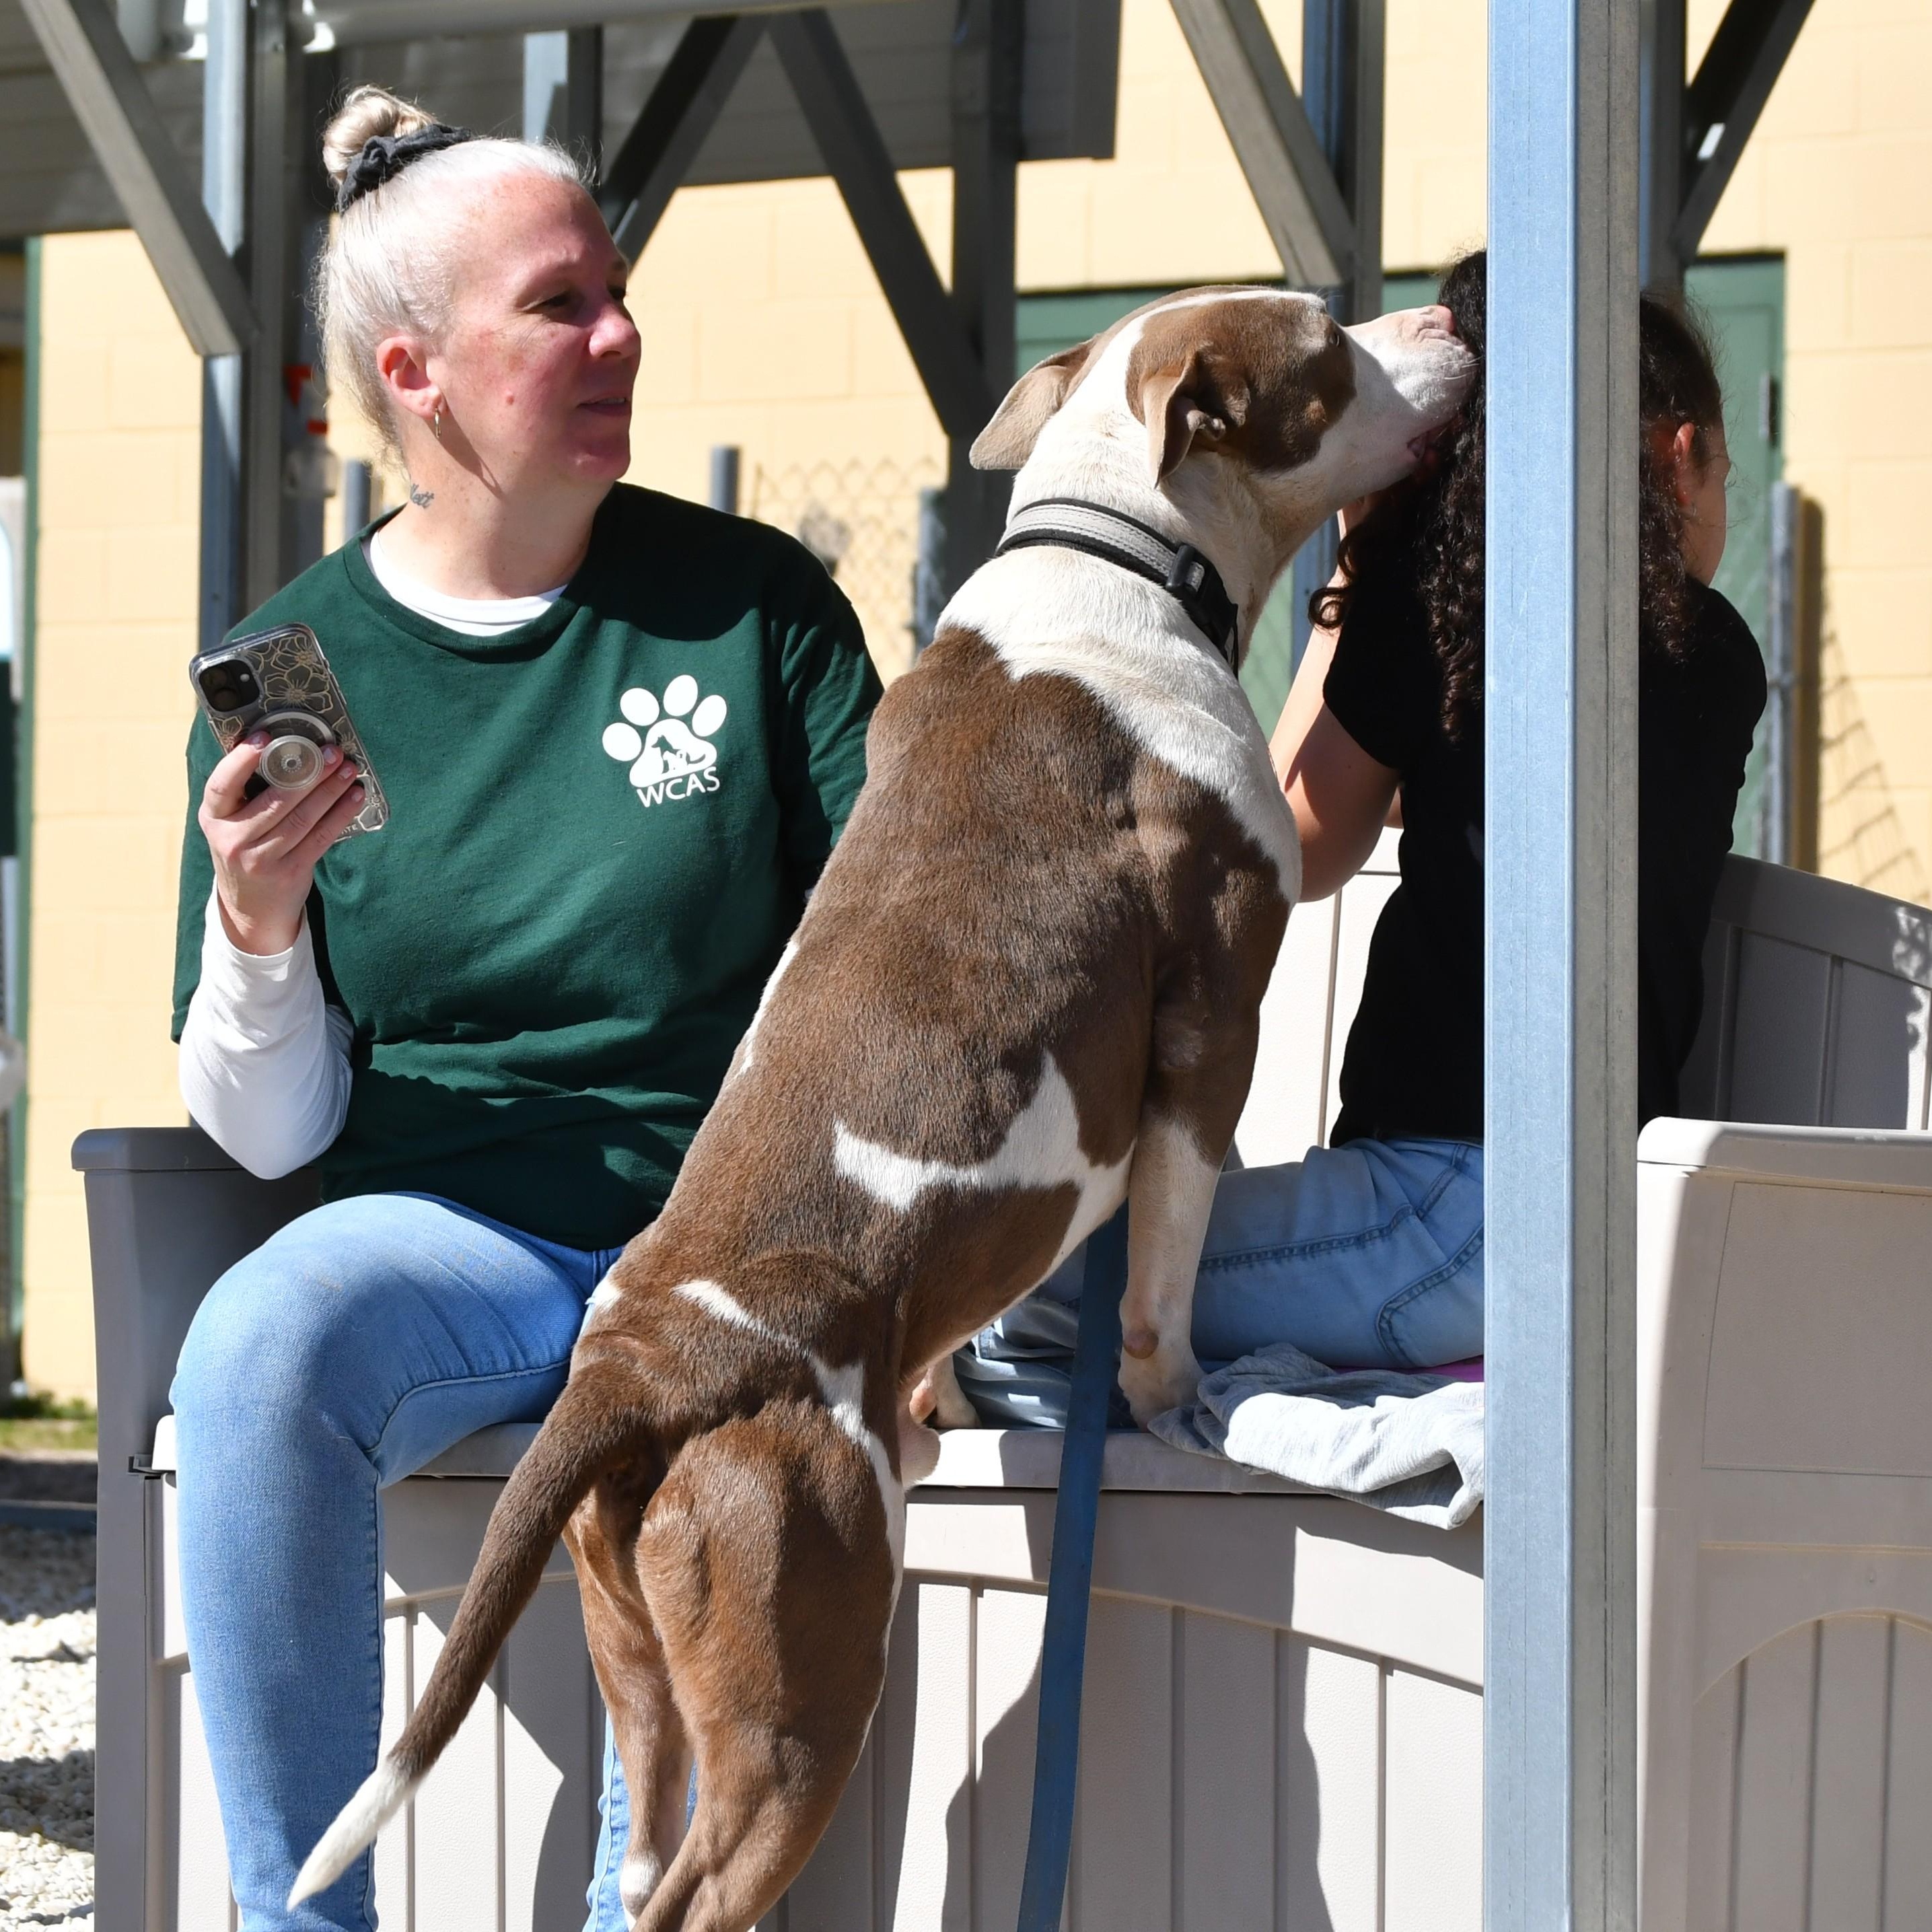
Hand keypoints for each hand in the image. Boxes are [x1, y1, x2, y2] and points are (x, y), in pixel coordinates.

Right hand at [199, 733, 364, 954]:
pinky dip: (340, 814)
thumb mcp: (231, 823)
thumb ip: (246, 792)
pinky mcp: (291, 872)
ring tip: (348, 769)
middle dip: (308, 772)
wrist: (251, 907)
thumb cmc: (244, 849)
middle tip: (331, 752)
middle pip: (275, 801)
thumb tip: (284, 746)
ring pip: (302, 818)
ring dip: (330, 791)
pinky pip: (320, 837)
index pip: (221, 786)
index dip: (241, 760)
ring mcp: (262, 859)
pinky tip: (354, 797)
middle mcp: (232, 840)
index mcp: (213, 819)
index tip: (266, 737)